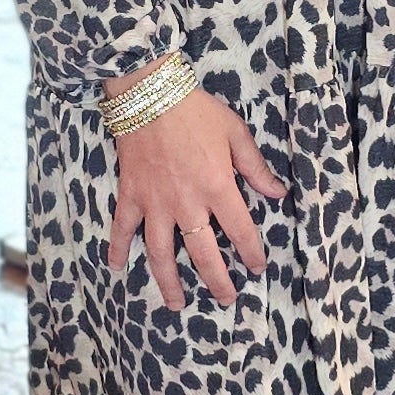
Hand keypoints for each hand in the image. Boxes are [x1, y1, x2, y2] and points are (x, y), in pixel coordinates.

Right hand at [106, 84, 285, 311]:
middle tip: (225, 299)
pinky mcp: (131, 195)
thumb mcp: (235, 133)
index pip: (240, 231)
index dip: (251, 253)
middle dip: (217, 281)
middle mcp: (187, 203)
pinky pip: (122, 228)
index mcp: (217, 187)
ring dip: (169, 282)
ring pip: (162, 252)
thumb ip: (255, 167)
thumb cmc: (196, 110)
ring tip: (176, 303)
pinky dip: (117, 247)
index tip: (257, 267)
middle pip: (203, 253)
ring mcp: (155, 202)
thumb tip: (278, 193)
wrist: (150, 92)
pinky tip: (117, 267)